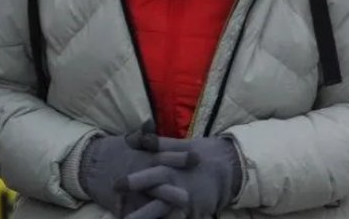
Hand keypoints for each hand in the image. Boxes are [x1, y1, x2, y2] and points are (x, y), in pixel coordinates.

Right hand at [76, 128, 183, 214]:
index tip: (198, 158)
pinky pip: (136, 217)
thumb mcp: (129, 141)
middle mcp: (138, 177)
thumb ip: (142, 134)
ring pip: (147, 205)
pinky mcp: (122, 208)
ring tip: (179, 215)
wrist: (89, 167)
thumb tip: (149, 122)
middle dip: (170, 191)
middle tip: (187, 197)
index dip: (180, 158)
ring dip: (161, 210)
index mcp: (144, 158)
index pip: (163, 157)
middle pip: (156, 184)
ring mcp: (129, 195)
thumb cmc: (117, 151)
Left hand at [119, 133, 242, 218]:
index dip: (134, 181)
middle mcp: (179, 191)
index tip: (116, 185)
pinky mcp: (195, 215)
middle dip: (139, 215)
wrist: (232, 168)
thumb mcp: (185, 145)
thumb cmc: (204, 155)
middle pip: (156, 207)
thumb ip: (160, 143)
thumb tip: (137, 138)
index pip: (152, 176)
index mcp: (174, 172)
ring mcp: (188, 207)